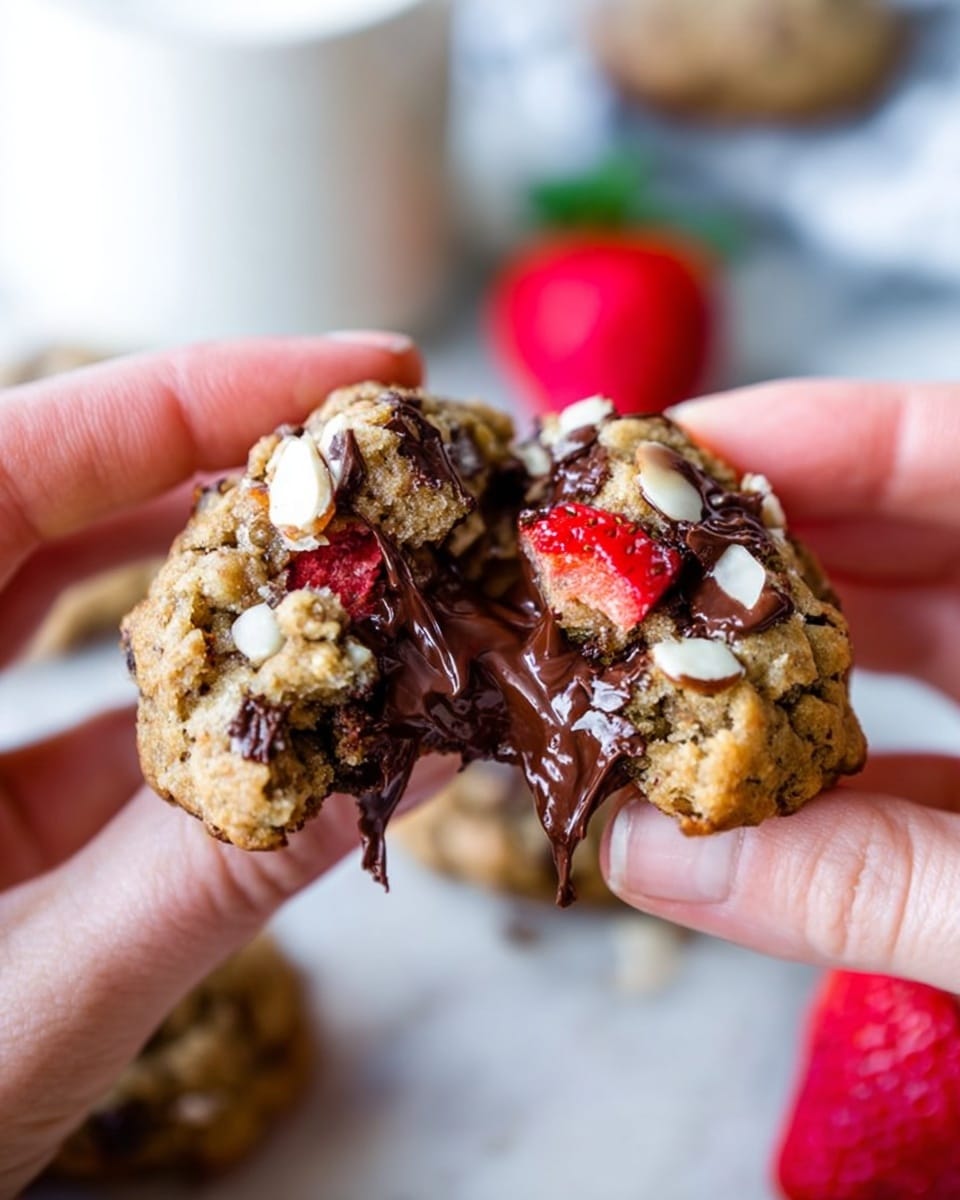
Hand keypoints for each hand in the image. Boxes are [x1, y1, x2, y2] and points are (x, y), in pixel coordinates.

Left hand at [0, 334, 451, 1194]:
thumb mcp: (39, 1004)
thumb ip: (224, 870)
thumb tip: (416, 756)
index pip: (24, 460)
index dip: (201, 394)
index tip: (366, 371)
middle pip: (54, 501)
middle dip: (228, 469)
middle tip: (383, 468)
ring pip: (63, 591)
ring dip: (213, 572)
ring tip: (351, 561)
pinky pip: (71, 706)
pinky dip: (183, 695)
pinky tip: (283, 701)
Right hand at [602, 382, 959, 990]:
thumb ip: (868, 886)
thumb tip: (639, 855)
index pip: (944, 447)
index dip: (802, 432)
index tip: (652, 452)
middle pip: (897, 531)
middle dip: (748, 543)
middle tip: (606, 558)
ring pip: (896, 635)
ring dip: (765, 652)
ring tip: (635, 660)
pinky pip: (915, 744)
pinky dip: (820, 760)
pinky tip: (722, 785)